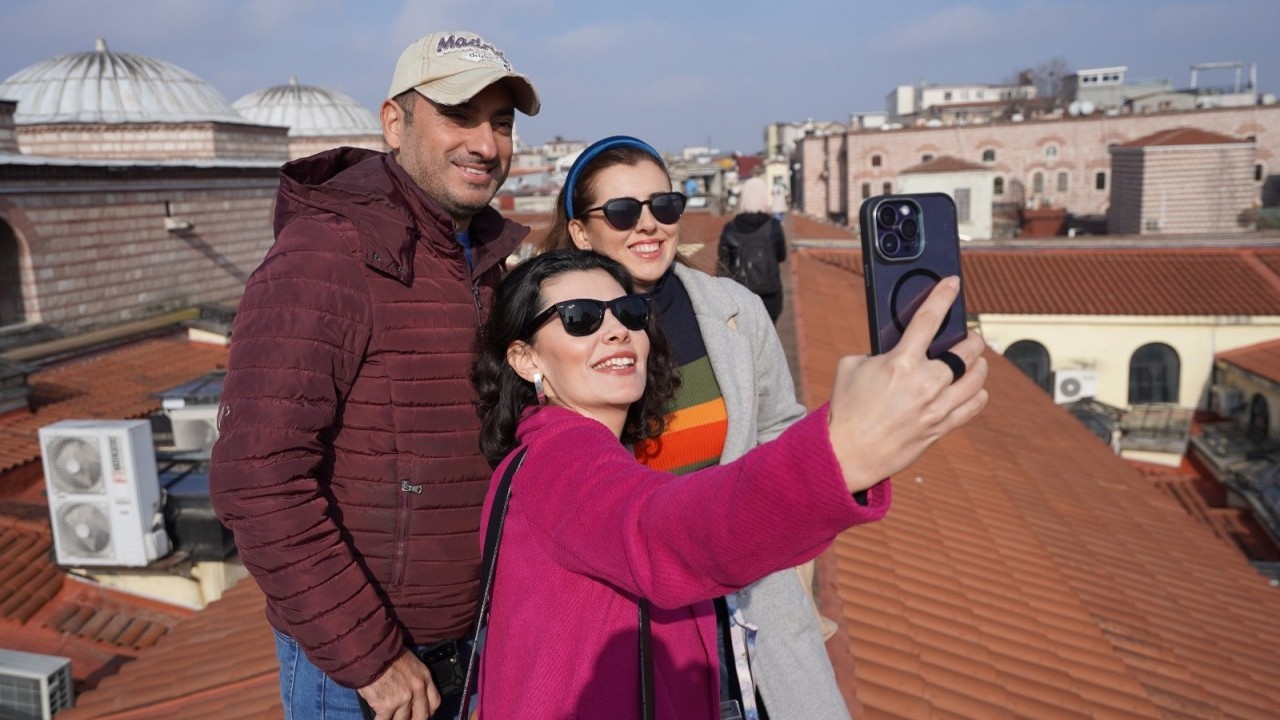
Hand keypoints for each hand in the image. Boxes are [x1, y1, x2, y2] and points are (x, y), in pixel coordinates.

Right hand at [357, 649, 439, 719]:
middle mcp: (417, 689)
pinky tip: (378, 717)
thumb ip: (415, 680)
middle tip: (405, 719)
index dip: (428, 712)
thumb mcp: (410, 663)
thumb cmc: (386, 653)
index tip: (420, 714)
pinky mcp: (387, 705)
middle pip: (421, 716)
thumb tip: (413, 696)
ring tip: (390, 716)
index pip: (434, 703)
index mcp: (424, 677)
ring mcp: (403, 699)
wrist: (370, 653)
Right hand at [827, 276, 987, 492]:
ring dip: (979, 363)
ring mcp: (937, 407)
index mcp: (900, 362)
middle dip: (970, 338)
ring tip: (973, 360)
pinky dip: (978, 392)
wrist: (847, 453)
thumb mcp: (851, 366)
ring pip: (978, 377)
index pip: (929, 318)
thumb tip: (897, 347)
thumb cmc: (846, 408)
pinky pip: (975, 405)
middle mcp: (925, 383)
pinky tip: (972, 388)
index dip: (944, 295)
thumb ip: (878, 352)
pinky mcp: (941, 427)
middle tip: (967, 336)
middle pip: (967, 350)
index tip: (953, 283)